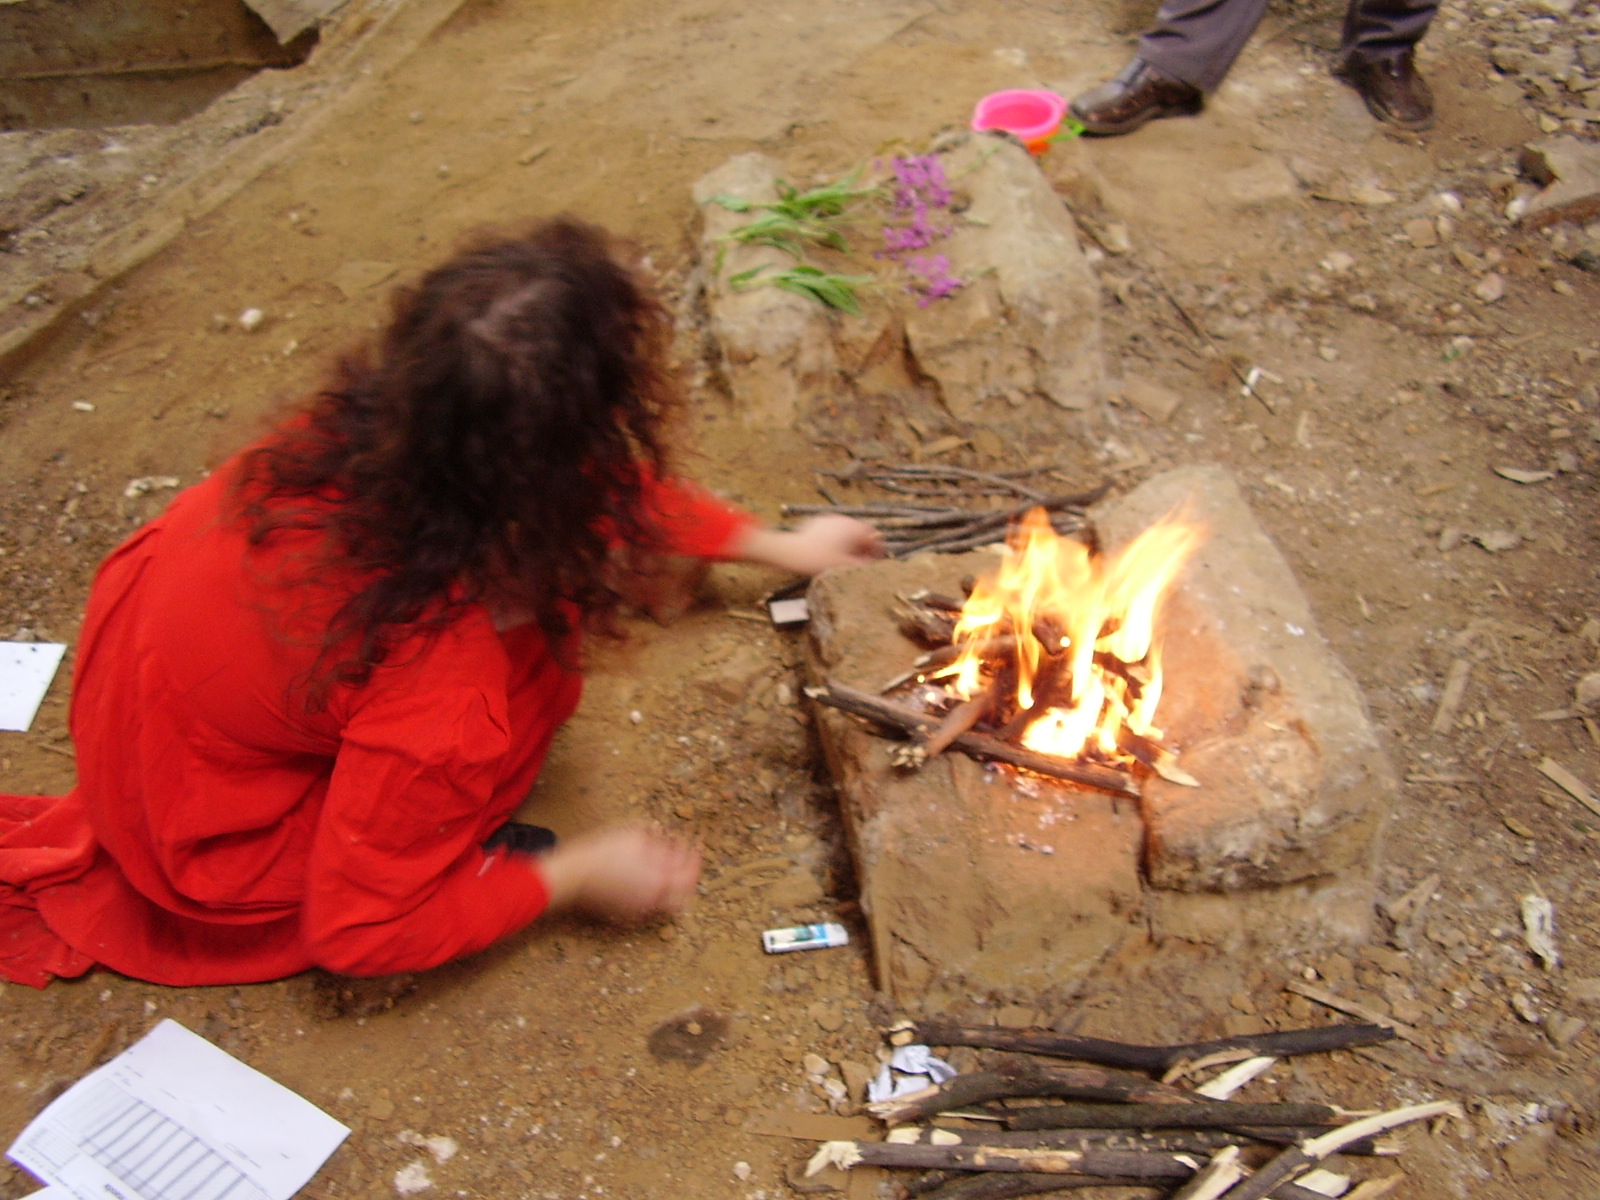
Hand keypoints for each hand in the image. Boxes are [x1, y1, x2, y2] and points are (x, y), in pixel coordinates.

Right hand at [537, 826, 700, 923]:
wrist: (574, 875)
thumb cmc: (602, 852)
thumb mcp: (635, 836)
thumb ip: (660, 842)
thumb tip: (673, 842)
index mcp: (660, 880)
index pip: (690, 873)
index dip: (696, 857)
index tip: (696, 845)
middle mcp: (654, 899)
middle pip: (684, 895)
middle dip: (689, 878)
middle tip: (688, 862)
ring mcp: (640, 909)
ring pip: (668, 903)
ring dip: (673, 887)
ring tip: (668, 869)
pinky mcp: (627, 913)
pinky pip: (650, 906)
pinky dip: (656, 894)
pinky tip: (648, 879)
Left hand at [733, 514, 884, 575]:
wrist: (790, 552)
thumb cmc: (818, 561)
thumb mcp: (844, 567)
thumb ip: (863, 566)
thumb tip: (874, 567)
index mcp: (852, 528)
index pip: (874, 537)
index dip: (878, 550)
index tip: (876, 561)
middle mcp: (843, 520)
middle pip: (860, 532)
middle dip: (863, 547)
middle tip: (862, 562)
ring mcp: (829, 519)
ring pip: (846, 531)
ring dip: (850, 544)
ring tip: (846, 560)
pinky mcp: (817, 523)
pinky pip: (833, 531)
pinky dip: (836, 541)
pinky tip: (830, 553)